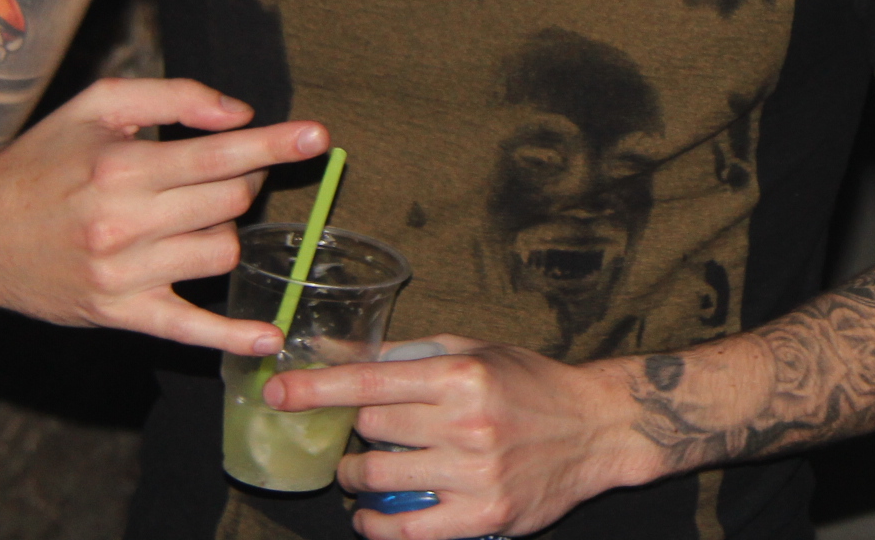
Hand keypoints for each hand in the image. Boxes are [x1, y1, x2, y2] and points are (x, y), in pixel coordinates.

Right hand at [0, 77, 324, 354]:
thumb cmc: (40, 161)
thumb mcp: (98, 105)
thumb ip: (175, 96)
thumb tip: (240, 114)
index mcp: (122, 168)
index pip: (221, 157)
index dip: (276, 145)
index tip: (320, 137)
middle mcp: (123, 224)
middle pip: (231, 204)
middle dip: (245, 181)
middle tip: (228, 172)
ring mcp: (121, 275)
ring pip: (220, 254)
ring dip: (223, 232)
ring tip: (194, 218)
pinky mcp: (117, 314)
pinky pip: (187, 330)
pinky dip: (232, 336)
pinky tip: (270, 338)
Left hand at [273, 336, 626, 539]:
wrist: (596, 429)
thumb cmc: (532, 384)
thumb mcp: (476, 352)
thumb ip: (407, 354)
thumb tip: (338, 352)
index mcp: (463, 375)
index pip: (371, 382)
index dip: (317, 388)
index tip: (278, 392)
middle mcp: (467, 422)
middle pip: (369, 431)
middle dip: (354, 432)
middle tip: (360, 435)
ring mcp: (474, 473)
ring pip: (378, 480)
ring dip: (358, 477)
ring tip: (364, 473)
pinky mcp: (482, 514)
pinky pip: (404, 530)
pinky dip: (375, 526)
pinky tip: (370, 517)